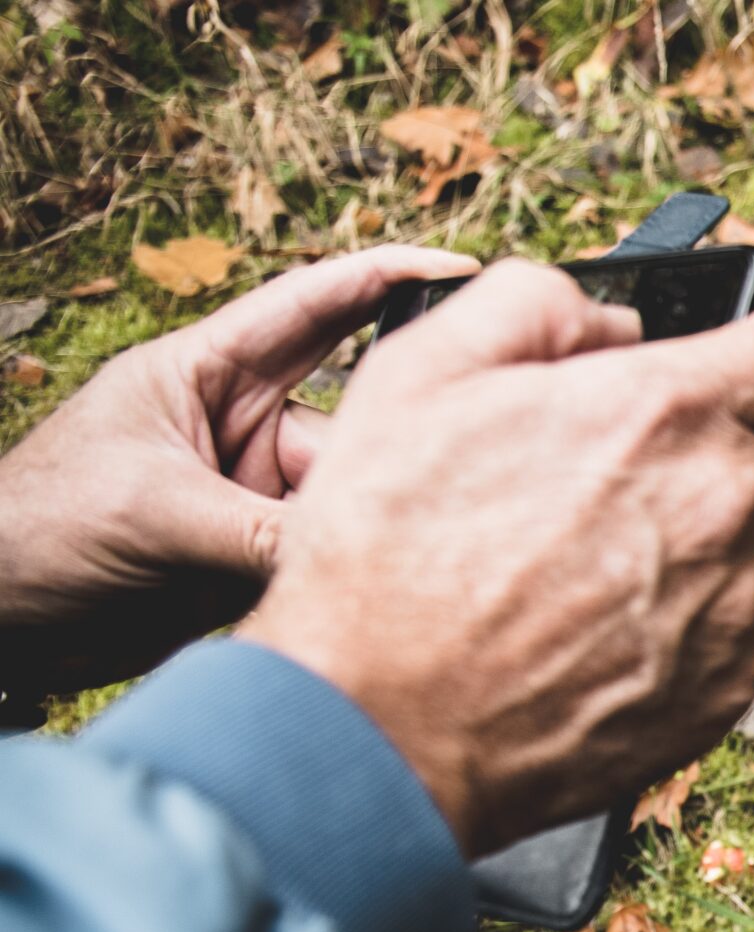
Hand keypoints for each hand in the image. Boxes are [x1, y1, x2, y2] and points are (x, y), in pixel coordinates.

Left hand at [0, 246, 479, 695]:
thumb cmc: (37, 530)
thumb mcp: (152, 514)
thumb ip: (260, 533)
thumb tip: (362, 555)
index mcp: (206, 372)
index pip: (314, 306)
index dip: (389, 277)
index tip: (467, 265)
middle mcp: (244, 428)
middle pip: (359, 420)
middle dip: (399, 444)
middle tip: (436, 486)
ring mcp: (255, 495)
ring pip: (352, 500)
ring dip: (365, 531)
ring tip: (379, 570)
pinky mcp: (260, 559)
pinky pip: (331, 558)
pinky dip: (348, 577)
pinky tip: (364, 600)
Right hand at [239, 260, 753, 855]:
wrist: (381, 726)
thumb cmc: (384, 550)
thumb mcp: (419, 374)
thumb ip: (532, 307)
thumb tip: (613, 323)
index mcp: (665, 413)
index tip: (744, 366)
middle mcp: (725, 508)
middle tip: (684, 453)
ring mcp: (737, 606)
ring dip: (745, 528)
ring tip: (643, 542)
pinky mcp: (729, 687)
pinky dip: (714, 614)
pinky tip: (627, 619)